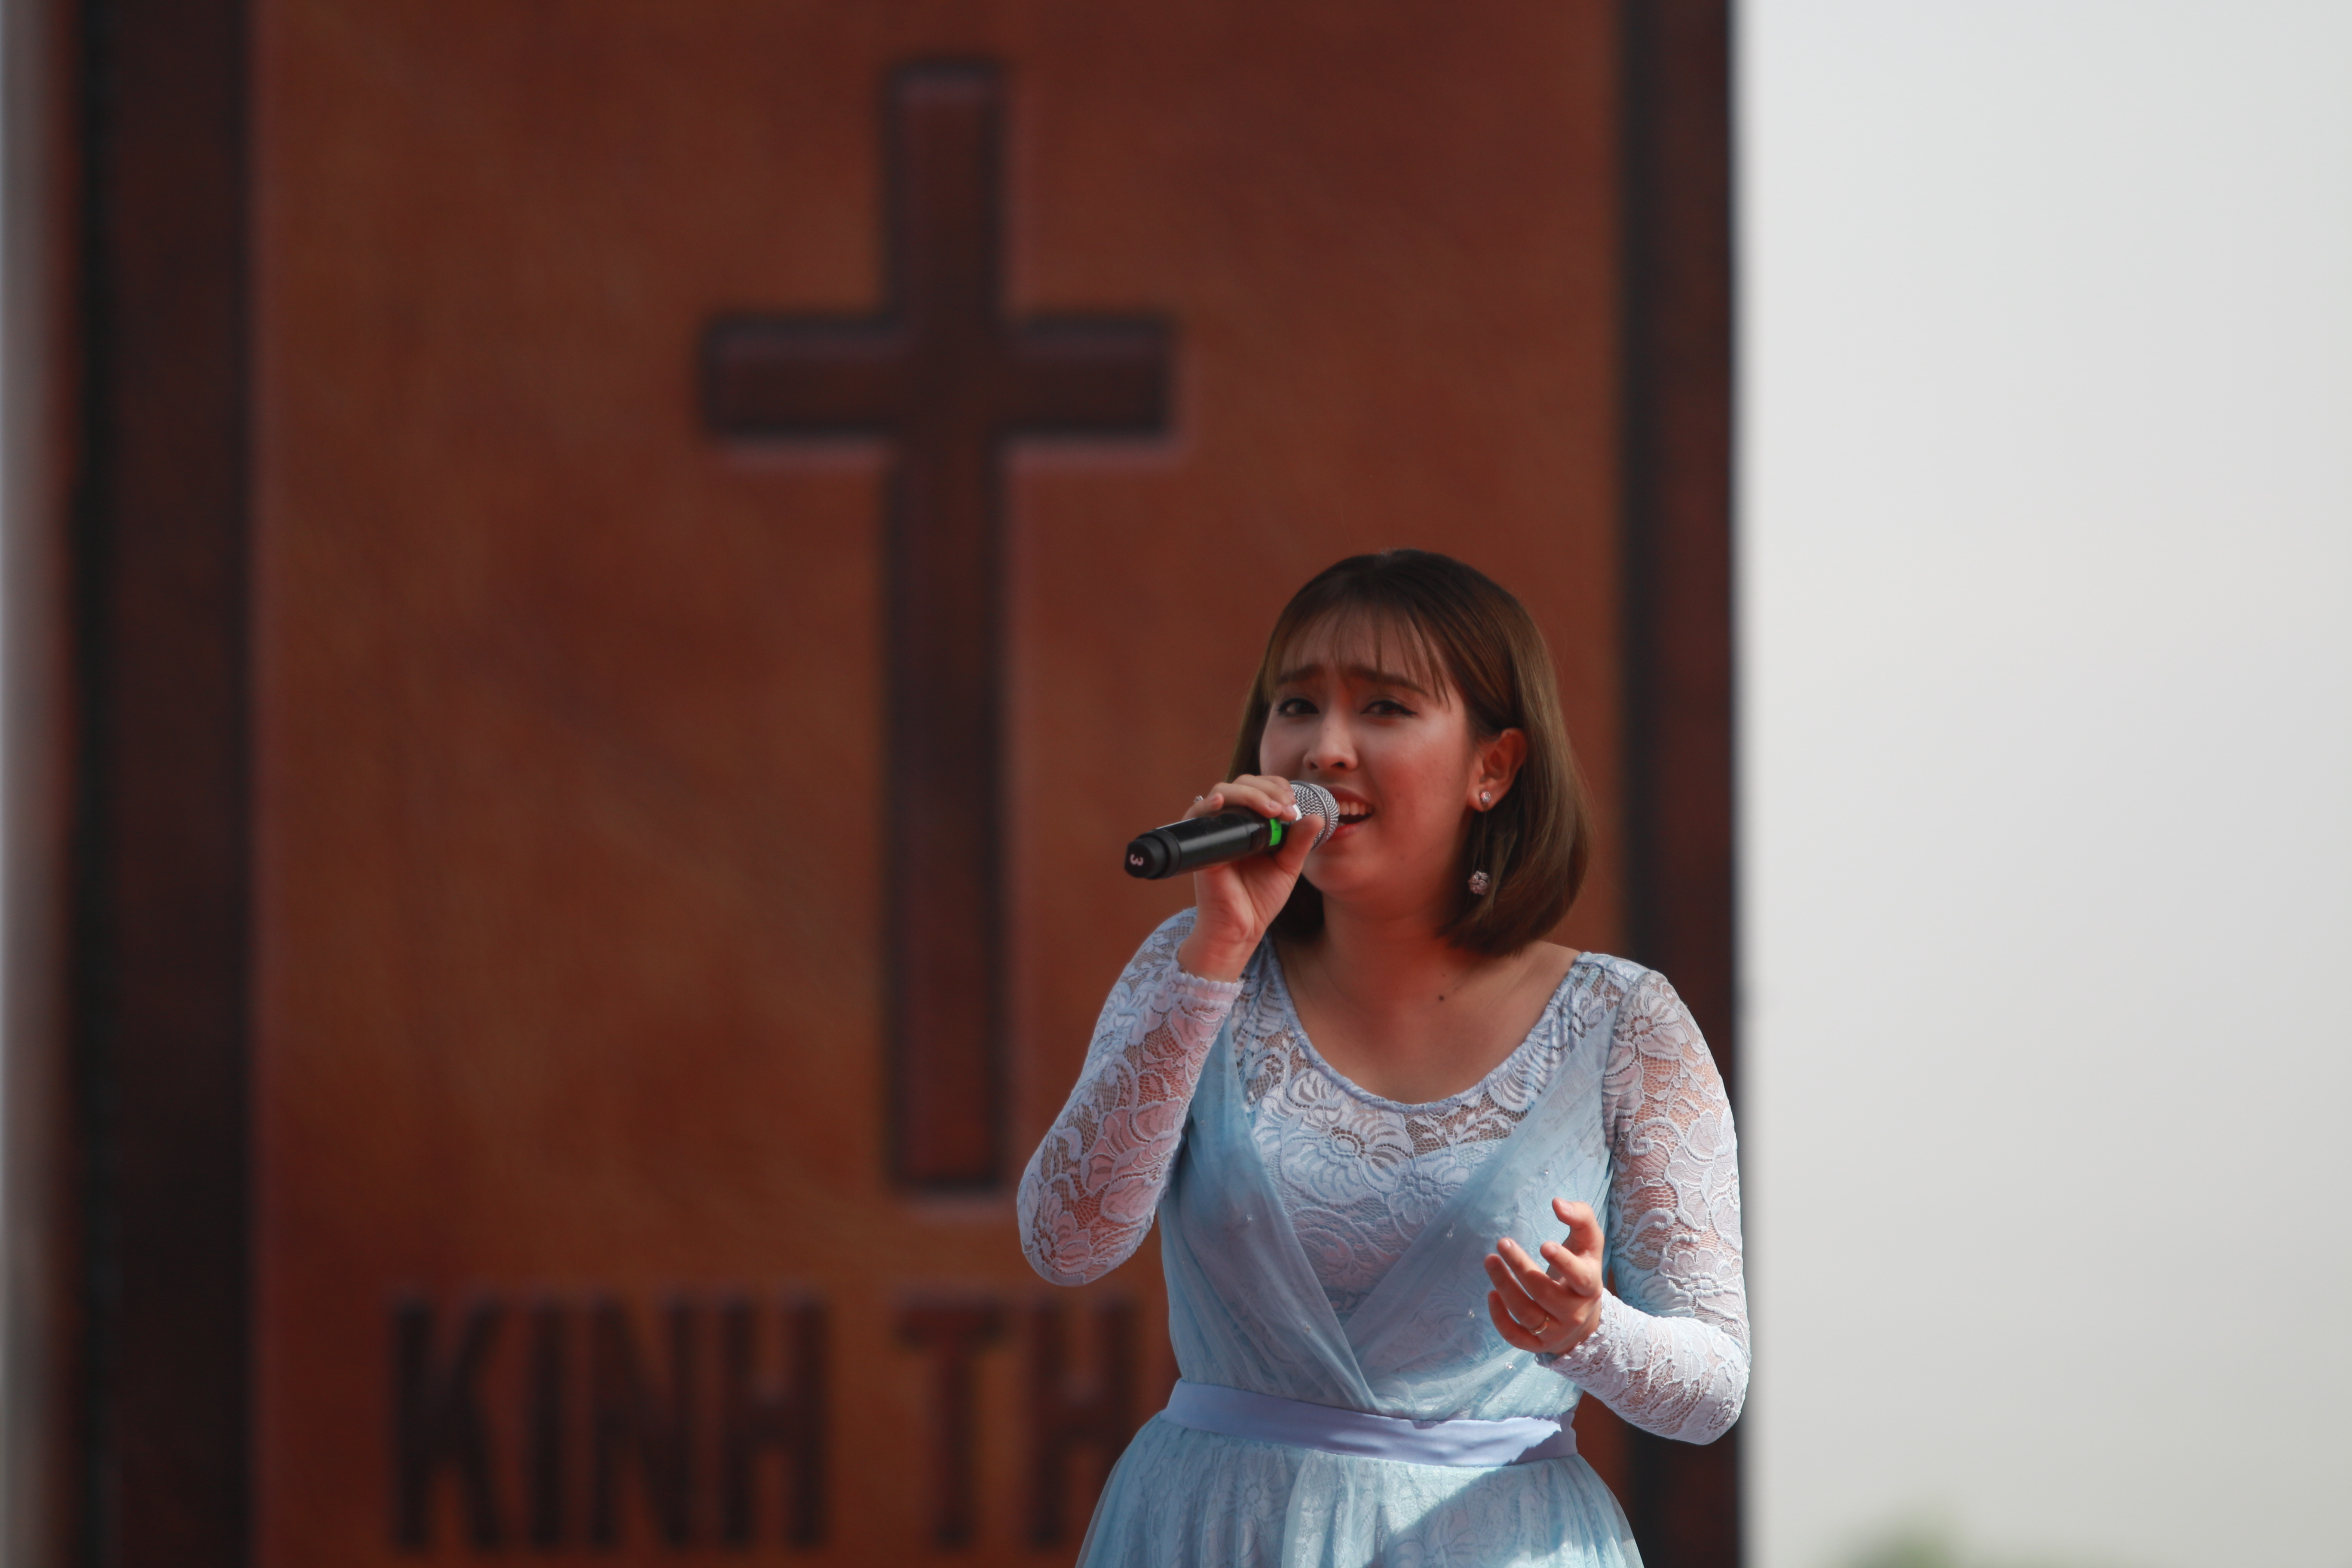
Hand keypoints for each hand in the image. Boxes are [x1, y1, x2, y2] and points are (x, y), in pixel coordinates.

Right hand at [1173, 775, 1319, 981]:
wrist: (1242, 928)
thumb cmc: (1261, 898)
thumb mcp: (1287, 866)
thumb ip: (1299, 841)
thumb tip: (1316, 816)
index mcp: (1252, 824)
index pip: (1260, 788)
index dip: (1277, 787)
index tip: (1294, 803)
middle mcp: (1231, 823)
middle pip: (1242, 784)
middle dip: (1267, 789)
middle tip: (1286, 808)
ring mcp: (1214, 831)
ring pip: (1222, 791)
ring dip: (1249, 794)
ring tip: (1271, 810)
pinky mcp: (1201, 844)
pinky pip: (1196, 814)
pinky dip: (1208, 804)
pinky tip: (1222, 802)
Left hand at [1483, 1198, 1603, 1356]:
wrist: (1584, 1318)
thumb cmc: (1581, 1268)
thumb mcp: (1588, 1243)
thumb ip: (1580, 1217)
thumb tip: (1558, 1203)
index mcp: (1589, 1285)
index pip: (1580, 1277)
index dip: (1564, 1263)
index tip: (1544, 1244)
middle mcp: (1574, 1312)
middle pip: (1545, 1292)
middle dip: (1521, 1267)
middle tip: (1502, 1242)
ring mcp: (1556, 1331)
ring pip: (1528, 1314)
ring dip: (1505, 1287)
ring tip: (1490, 1260)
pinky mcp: (1538, 1345)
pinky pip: (1517, 1338)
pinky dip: (1500, 1321)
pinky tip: (1491, 1294)